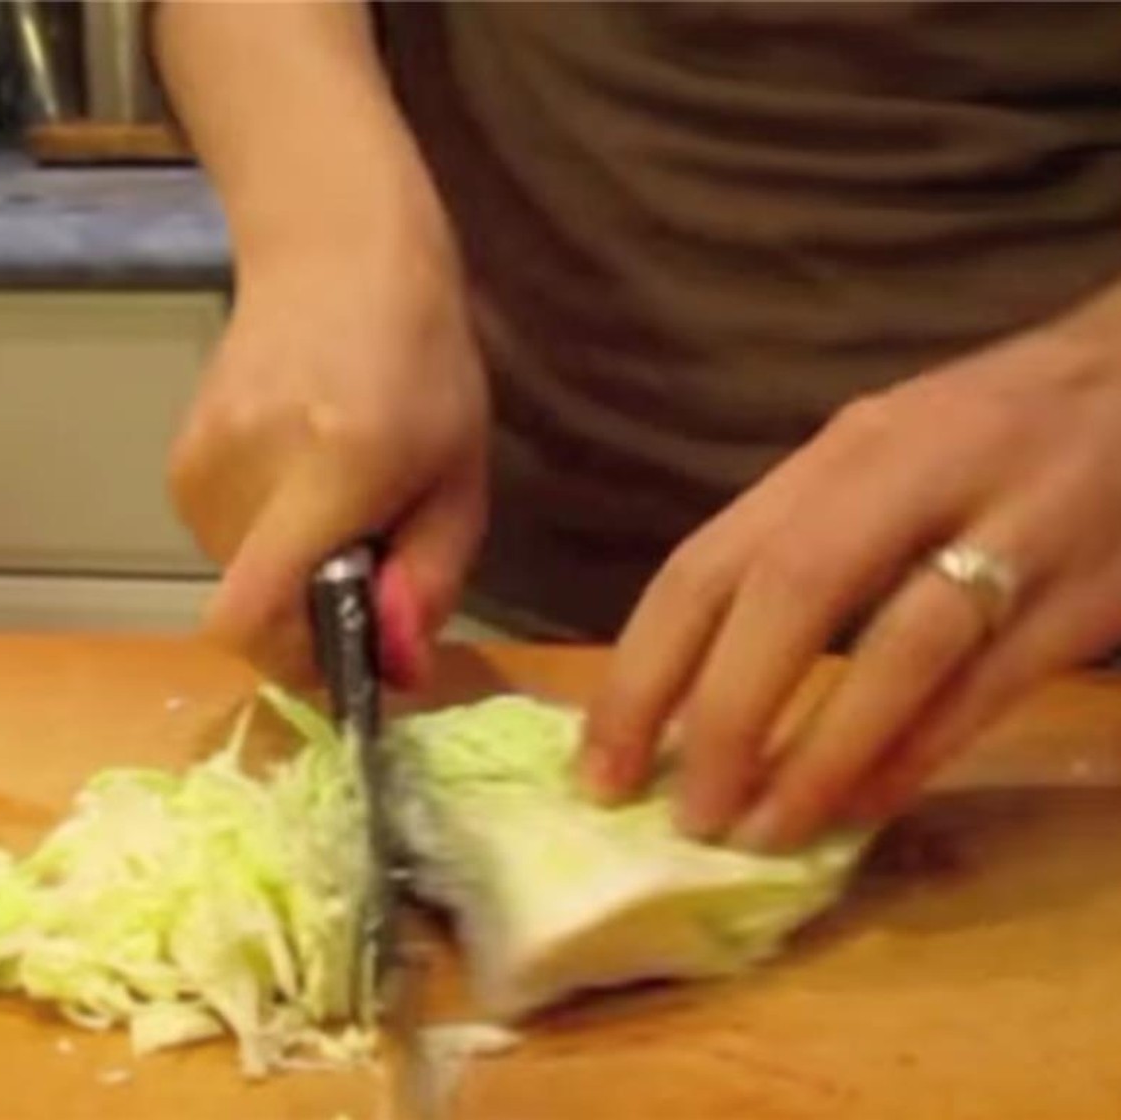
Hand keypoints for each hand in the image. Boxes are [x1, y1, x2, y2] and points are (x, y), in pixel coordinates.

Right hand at [169, 230, 487, 687]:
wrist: (334, 255)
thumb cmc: (423, 363)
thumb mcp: (461, 476)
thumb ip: (431, 578)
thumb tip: (395, 670)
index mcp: (334, 469)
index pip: (251, 615)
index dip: (296, 661)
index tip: (347, 643)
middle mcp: (250, 469)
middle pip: (252, 612)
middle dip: (311, 611)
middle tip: (364, 550)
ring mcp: (201, 462)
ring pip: (236, 580)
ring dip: (289, 568)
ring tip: (333, 496)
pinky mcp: (178, 460)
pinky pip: (219, 542)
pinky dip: (261, 536)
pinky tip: (296, 474)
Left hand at [580, 319, 1120, 850]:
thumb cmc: (989, 431)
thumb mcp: (879, 455)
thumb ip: (795, 544)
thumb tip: (694, 678)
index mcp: (841, 451)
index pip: (710, 564)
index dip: (642, 673)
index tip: (599, 766)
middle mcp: (914, 479)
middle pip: (790, 597)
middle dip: (719, 717)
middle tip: (678, 814)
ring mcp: (1012, 534)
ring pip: (897, 654)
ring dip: (816, 756)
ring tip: (755, 833)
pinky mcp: (1085, 599)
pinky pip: (986, 693)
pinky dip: (913, 758)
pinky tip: (858, 812)